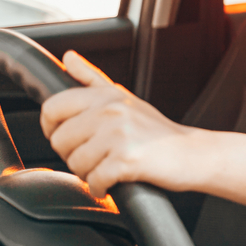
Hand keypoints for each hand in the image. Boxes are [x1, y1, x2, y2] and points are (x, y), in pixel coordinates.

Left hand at [40, 51, 201, 196]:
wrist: (194, 154)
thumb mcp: (125, 98)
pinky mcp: (127, 160)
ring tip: (109, 167)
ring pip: (75, 163)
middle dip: (74, 155)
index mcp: (106, 96)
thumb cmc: (158, 131)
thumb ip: (91, 78)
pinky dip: (101, 188)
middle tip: (96, 157)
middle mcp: (111, 111)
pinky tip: (113, 183)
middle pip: (60, 141)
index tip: (67, 138)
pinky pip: (94, 181)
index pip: (53, 107)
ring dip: (89, 174)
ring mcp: (119, 135)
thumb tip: (69, 57)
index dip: (52, 128)